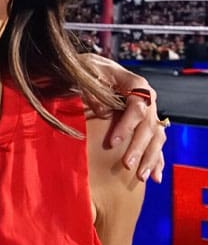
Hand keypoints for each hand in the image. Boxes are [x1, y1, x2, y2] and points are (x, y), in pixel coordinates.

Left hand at [83, 54, 165, 182]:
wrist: (94, 68)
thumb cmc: (90, 69)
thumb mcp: (88, 73)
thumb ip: (94, 91)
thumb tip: (103, 111)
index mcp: (135, 84)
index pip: (137, 106)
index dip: (127, 125)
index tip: (113, 143)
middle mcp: (147, 98)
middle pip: (148, 125)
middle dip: (138, 148)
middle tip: (126, 165)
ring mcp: (149, 112)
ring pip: (156, 137)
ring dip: (150, 158)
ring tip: (141, 176)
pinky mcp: (145, 123)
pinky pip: (155, 143)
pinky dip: (156, 160)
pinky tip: (155, 176)